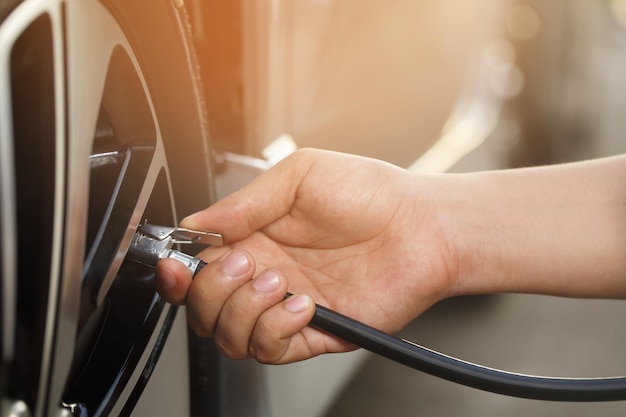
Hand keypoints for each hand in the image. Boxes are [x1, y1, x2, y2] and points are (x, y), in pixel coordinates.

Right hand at [156, 149, 454, 363]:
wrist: (421, 226)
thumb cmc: (369, 194)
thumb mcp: (300, 176)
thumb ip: (245, 201)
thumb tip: (197, 224)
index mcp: (256, 238)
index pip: (198, 265)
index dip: (179, 269)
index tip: (175, 262)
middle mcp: (267, 275)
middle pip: (204, 307)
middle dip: (211, 290)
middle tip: (244, 263)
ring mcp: (287, 307)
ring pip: (229, 335)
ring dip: (242, 310)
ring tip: (277, 280)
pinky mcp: (314, 333)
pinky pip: (270, 350)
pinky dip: (274, 329)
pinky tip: (301, 304)